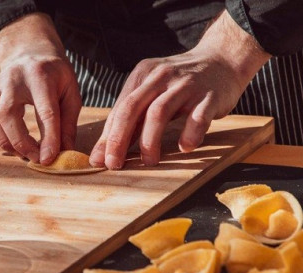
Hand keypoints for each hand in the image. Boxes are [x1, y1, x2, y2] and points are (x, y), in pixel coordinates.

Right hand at [0, 13, 81, 164]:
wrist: (30, 54)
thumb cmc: (54, 77)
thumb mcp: (71, 93)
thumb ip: (68, 123)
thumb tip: (65, 152)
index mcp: (40, 76)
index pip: (44, 111)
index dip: (48, 138)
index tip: (48, 159)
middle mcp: (12, 80)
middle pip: (7, 115)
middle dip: (21, 143)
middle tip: (37, 158)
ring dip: (5, 143)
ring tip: (23, 151)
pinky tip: (6, 142)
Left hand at [90, 10, 271, 169]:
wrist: (223, 59)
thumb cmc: (179, 85)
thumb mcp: (152, 93)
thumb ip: (131, 119)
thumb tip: (104, 152)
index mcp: (142, 75)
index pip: (119, 109)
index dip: (107, 137)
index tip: (98, 160)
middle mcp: (160, 77)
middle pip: (132, 108)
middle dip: (119, 139)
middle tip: (114, 164)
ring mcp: (186, 85)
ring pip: (159, 112)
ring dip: (150, 140)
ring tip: (149, 161)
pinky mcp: (210, 95)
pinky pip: (198, 116)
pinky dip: (190, 133)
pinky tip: (184, 147)